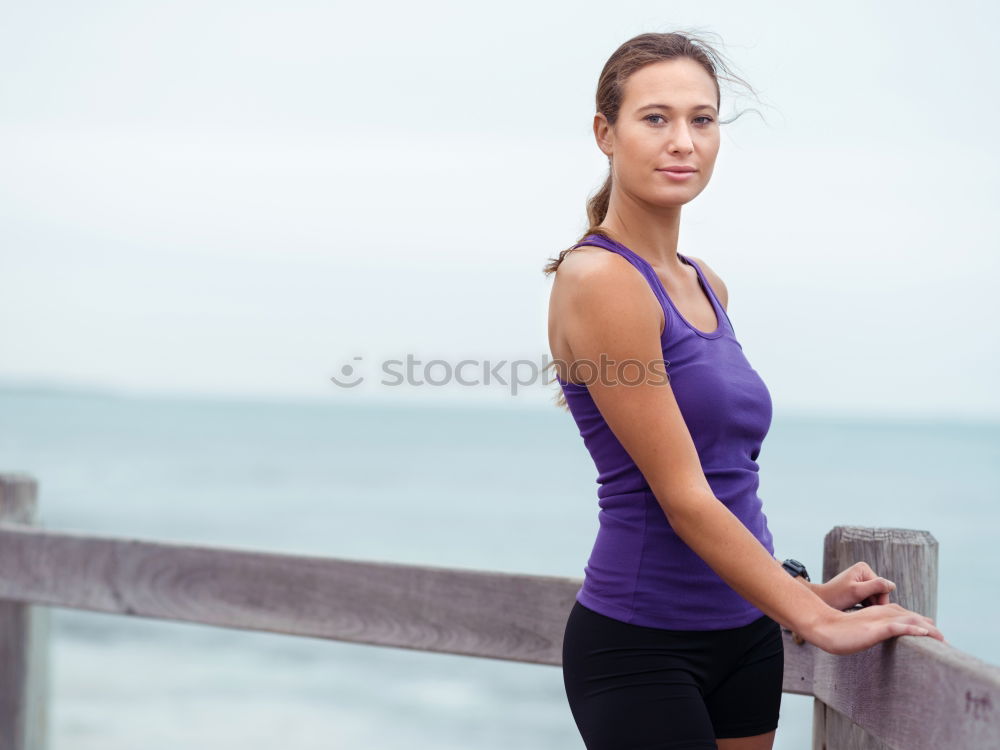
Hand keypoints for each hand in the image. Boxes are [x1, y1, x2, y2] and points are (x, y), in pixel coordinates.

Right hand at [806, 602, 944, 654]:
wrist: (823, 627)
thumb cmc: (838, 632)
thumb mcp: (860, 632)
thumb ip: (872, 632)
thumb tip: (879, 640)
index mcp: (878, 613)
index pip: (906, 615)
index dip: (921, 623)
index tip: (934, 636)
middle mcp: (882, 613)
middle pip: (912, 616)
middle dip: (930, 627)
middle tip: (945, 641)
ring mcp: (879, 619)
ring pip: (909, 620)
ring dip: (928, 629)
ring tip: (942, 639)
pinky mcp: (875, 627)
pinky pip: (898, 627)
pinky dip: (912, 628)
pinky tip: (924, 633)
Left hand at [812, 561, 896, 610]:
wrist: (820, 601)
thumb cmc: (836, 596)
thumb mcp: (857, 592)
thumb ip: (875, 587)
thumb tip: (892, 585)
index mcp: (863, 568)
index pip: (882, 586)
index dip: (880, 600)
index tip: (871, 611)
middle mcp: (863, 572)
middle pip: (880, 592)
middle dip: (875, 604)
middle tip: (865, 614)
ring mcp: (861, 581)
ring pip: (875, 597)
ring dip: (871, 606)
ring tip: (861, 613)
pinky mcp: (859, 589)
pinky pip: (869, 600)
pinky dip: (866, 607)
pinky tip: (859, 612)